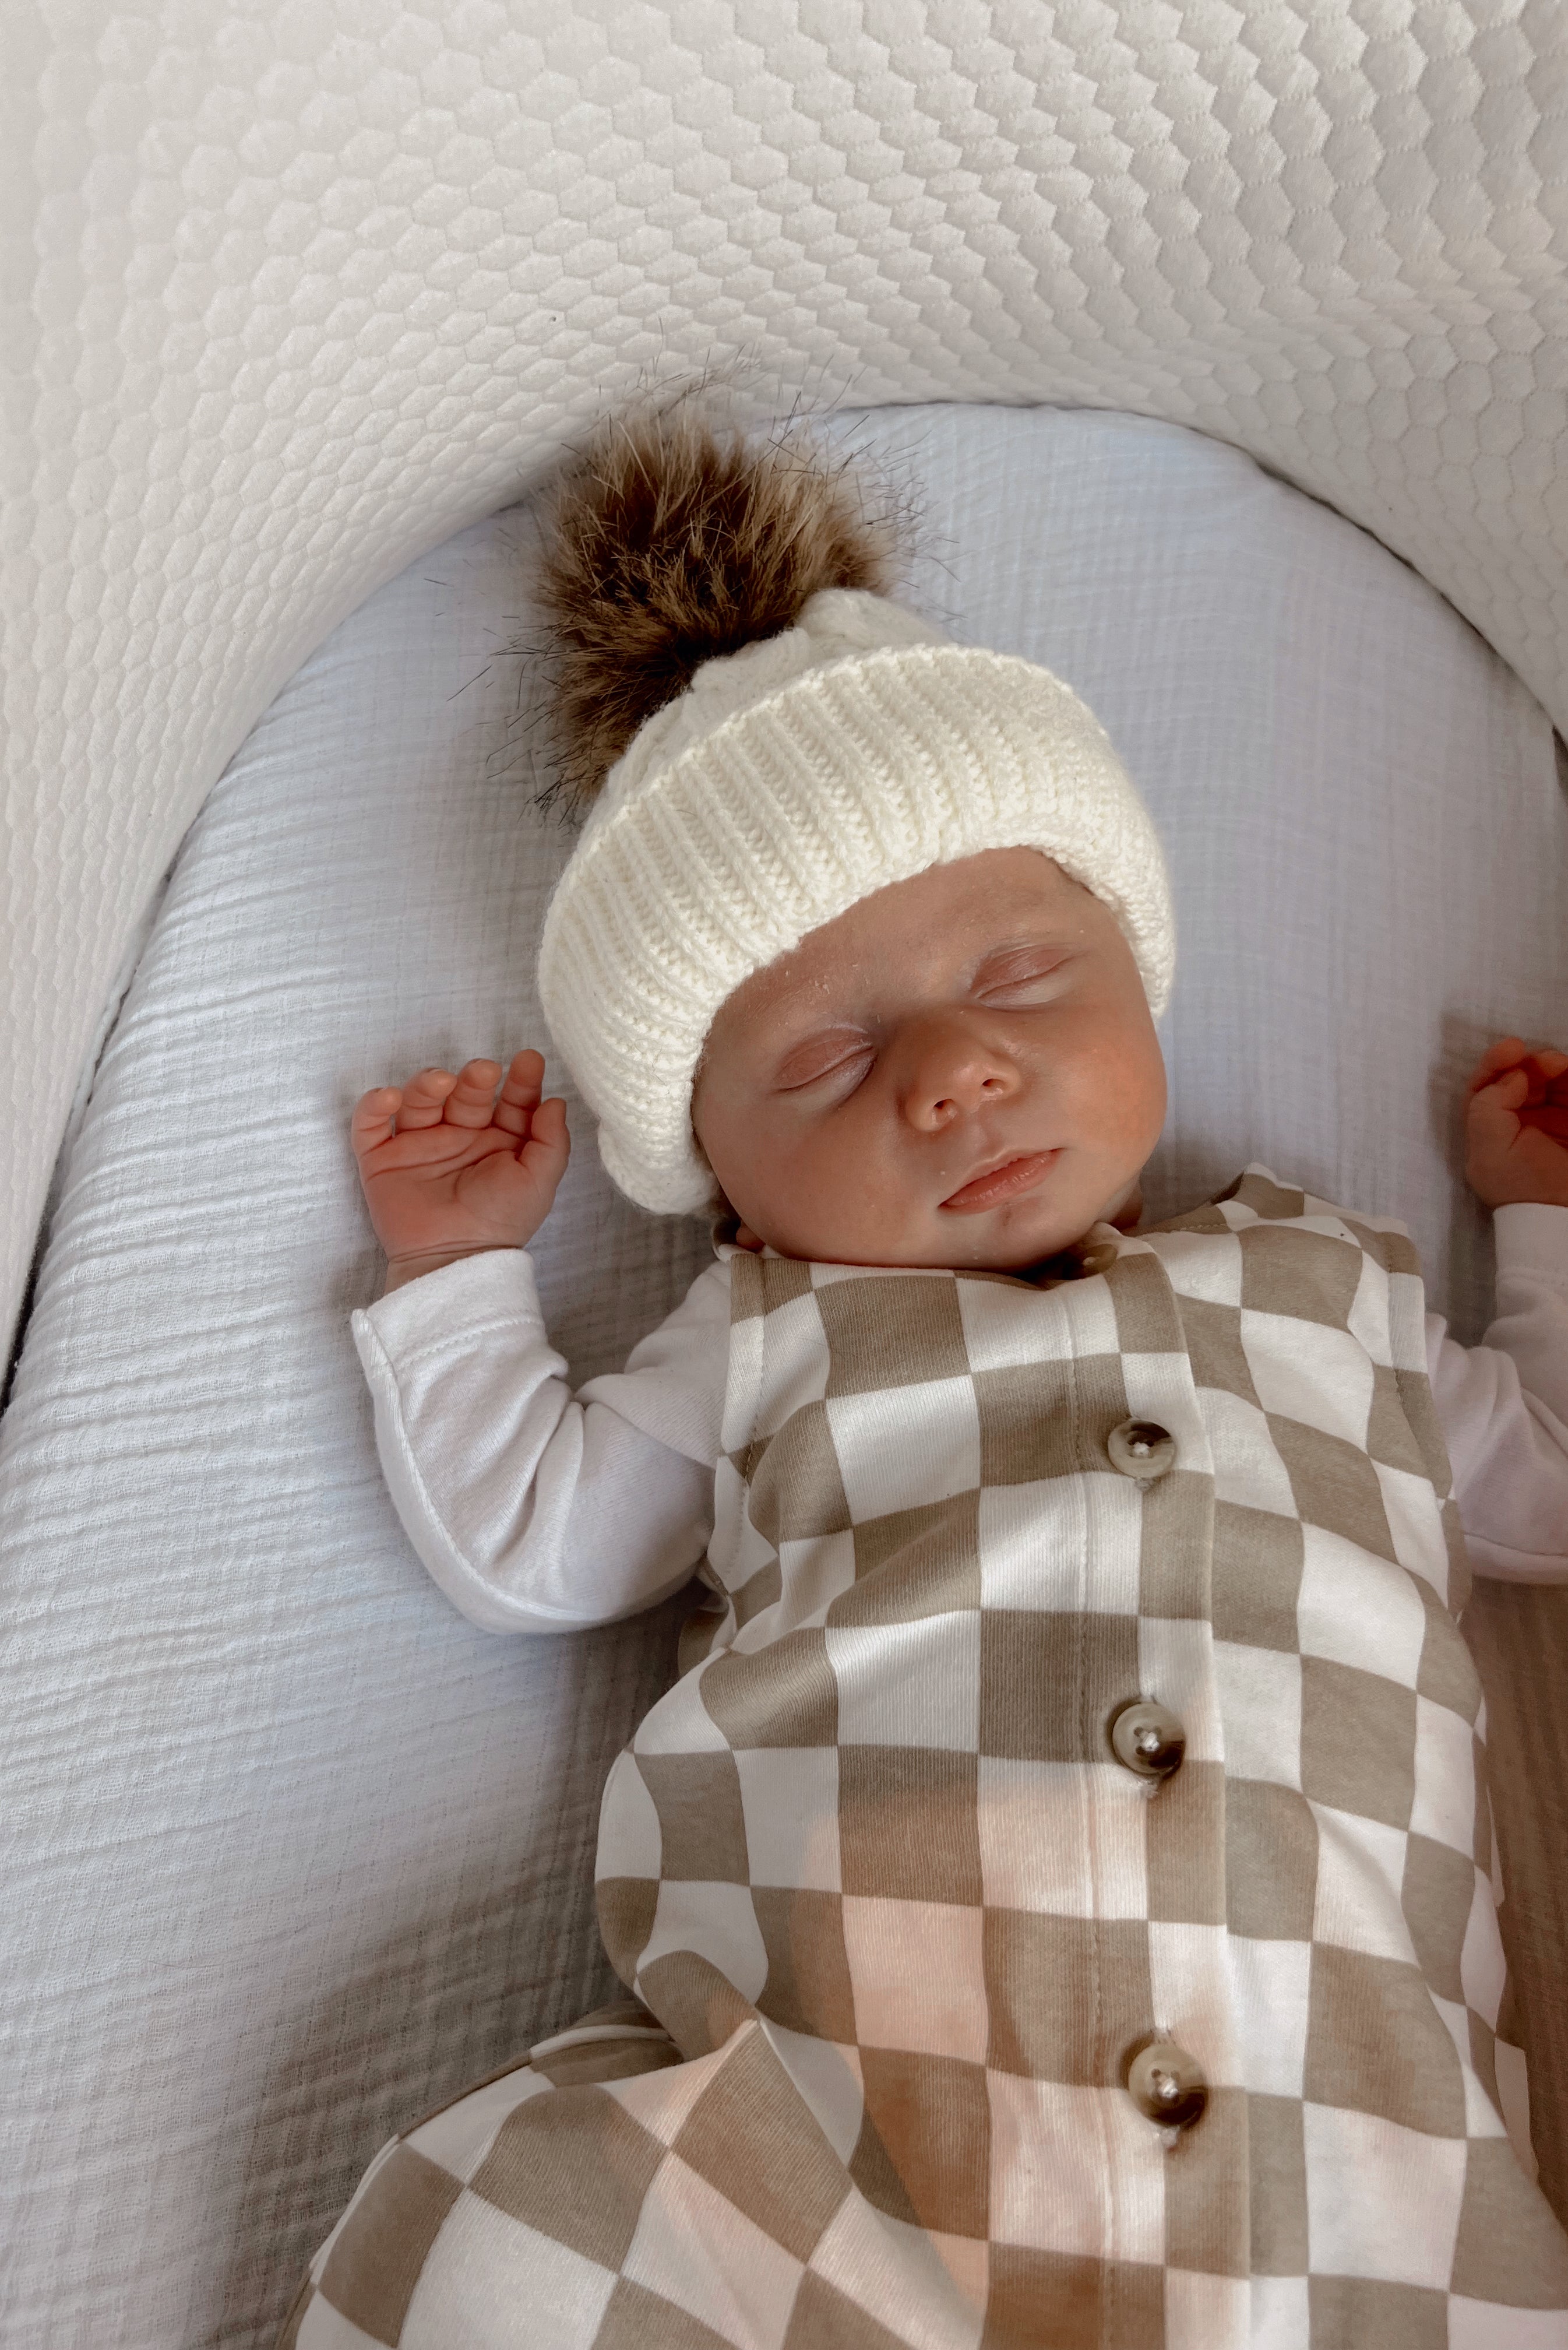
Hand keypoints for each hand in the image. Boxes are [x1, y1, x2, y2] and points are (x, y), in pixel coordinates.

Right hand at [350, 1050, 570, 1278]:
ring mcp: (419, 1145)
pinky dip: (374, 1105)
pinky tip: (391, 1098)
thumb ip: (551, 1142)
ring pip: (420, 1100)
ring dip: (427, 1083)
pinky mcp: (382, 1159)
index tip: (529, 1061)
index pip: (509, 1100)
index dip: (521, 1080)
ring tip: (441, 1082)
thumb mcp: (538, 1182)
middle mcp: (459, 1136)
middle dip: (474, 1078)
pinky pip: (370, 1124)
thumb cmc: (501, 1224)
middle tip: (484, 1072)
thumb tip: (555, 1101)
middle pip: (465, 1093)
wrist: (454, 1260)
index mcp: (498, 1141)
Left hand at [1463, 1036, 1567, 1209]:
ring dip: (1550, 1065)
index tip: (1511, 1048)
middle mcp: (1517, 1126)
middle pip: (1518, 1079)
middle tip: (1544, 1060)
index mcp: (1490, 1133)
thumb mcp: (1491, 1152)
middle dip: (1527, 1063)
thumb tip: (1511, 1076)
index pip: (1485, 1088)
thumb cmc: (1525, 1188)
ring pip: (1546, 1081)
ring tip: (1558, 1064)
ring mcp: (1549, 1124)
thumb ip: (1488, 1108)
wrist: (1564, 1217)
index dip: (1494, 1064)